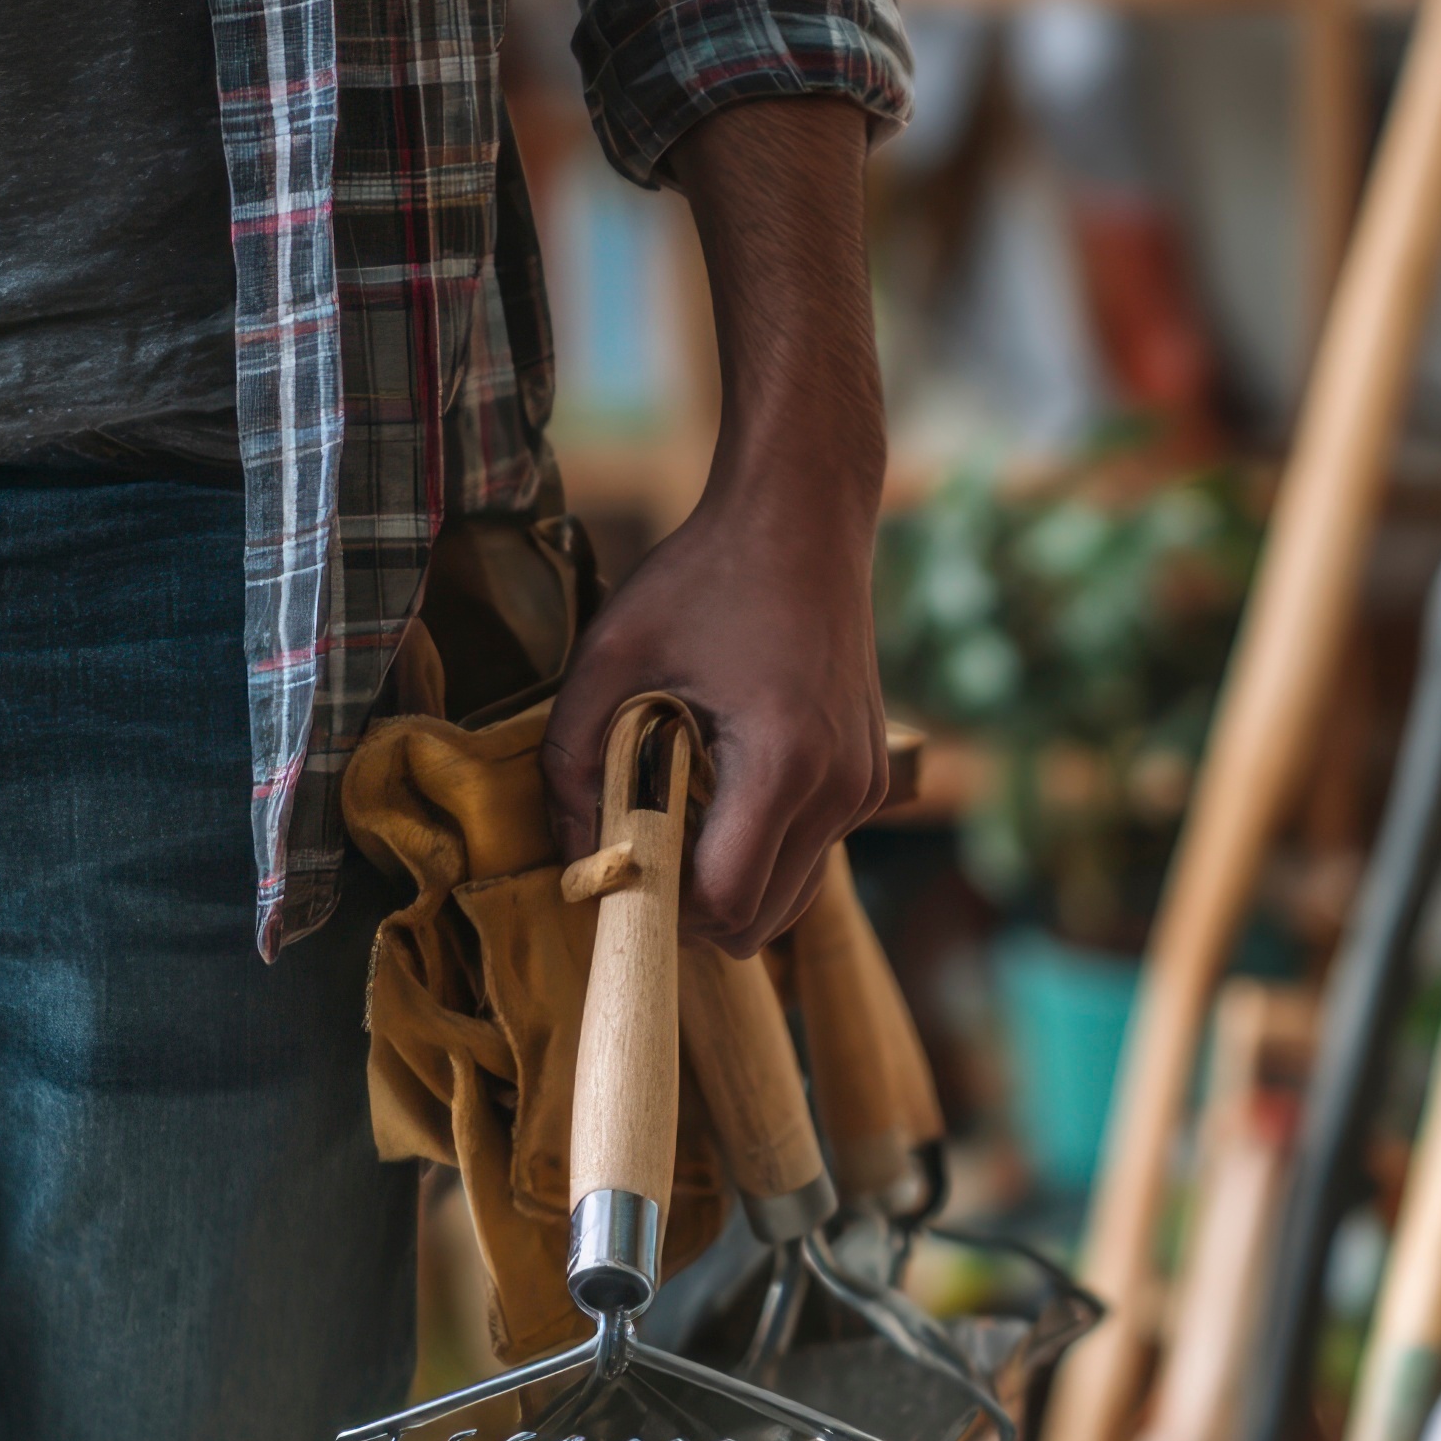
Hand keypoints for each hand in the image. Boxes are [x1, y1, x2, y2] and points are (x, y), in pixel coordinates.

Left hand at [544, 98, 889, 954]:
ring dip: (725, 880)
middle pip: (760, 924)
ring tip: (675, 811)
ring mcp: (865, 789)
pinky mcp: (869, 779)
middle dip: (689, 910)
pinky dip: (758, 847)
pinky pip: (808, 853)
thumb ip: (572, 762)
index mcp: (784, 762)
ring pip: (787, 897)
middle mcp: (841, 790)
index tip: (613, 873)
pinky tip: (718, 783)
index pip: (724, 904)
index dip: (659, 910)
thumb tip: (571, 855)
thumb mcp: (612, 657)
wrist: (806, 516)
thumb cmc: (707, 574)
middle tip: (634, 855)